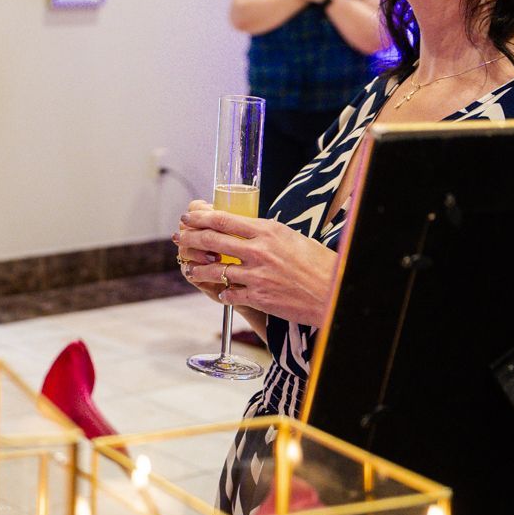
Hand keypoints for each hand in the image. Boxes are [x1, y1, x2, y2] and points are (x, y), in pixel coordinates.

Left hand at [174, 202, 338, 326]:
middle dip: (190, 238)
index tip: (188, 217)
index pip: (223, 219)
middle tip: (179, 237)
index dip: (200, 217)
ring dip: (197, 269)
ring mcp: (256, 275)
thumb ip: (265, 234)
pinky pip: (229, 294)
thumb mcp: (291, 237)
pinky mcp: (259, 297)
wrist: (334, 293)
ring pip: (214, 270)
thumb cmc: (319, 264)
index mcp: (267, 231)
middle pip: (212, 240)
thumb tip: (245, 229)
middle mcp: (258, 251)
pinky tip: (219, 292)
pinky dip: (221, 292)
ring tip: (190, 268)